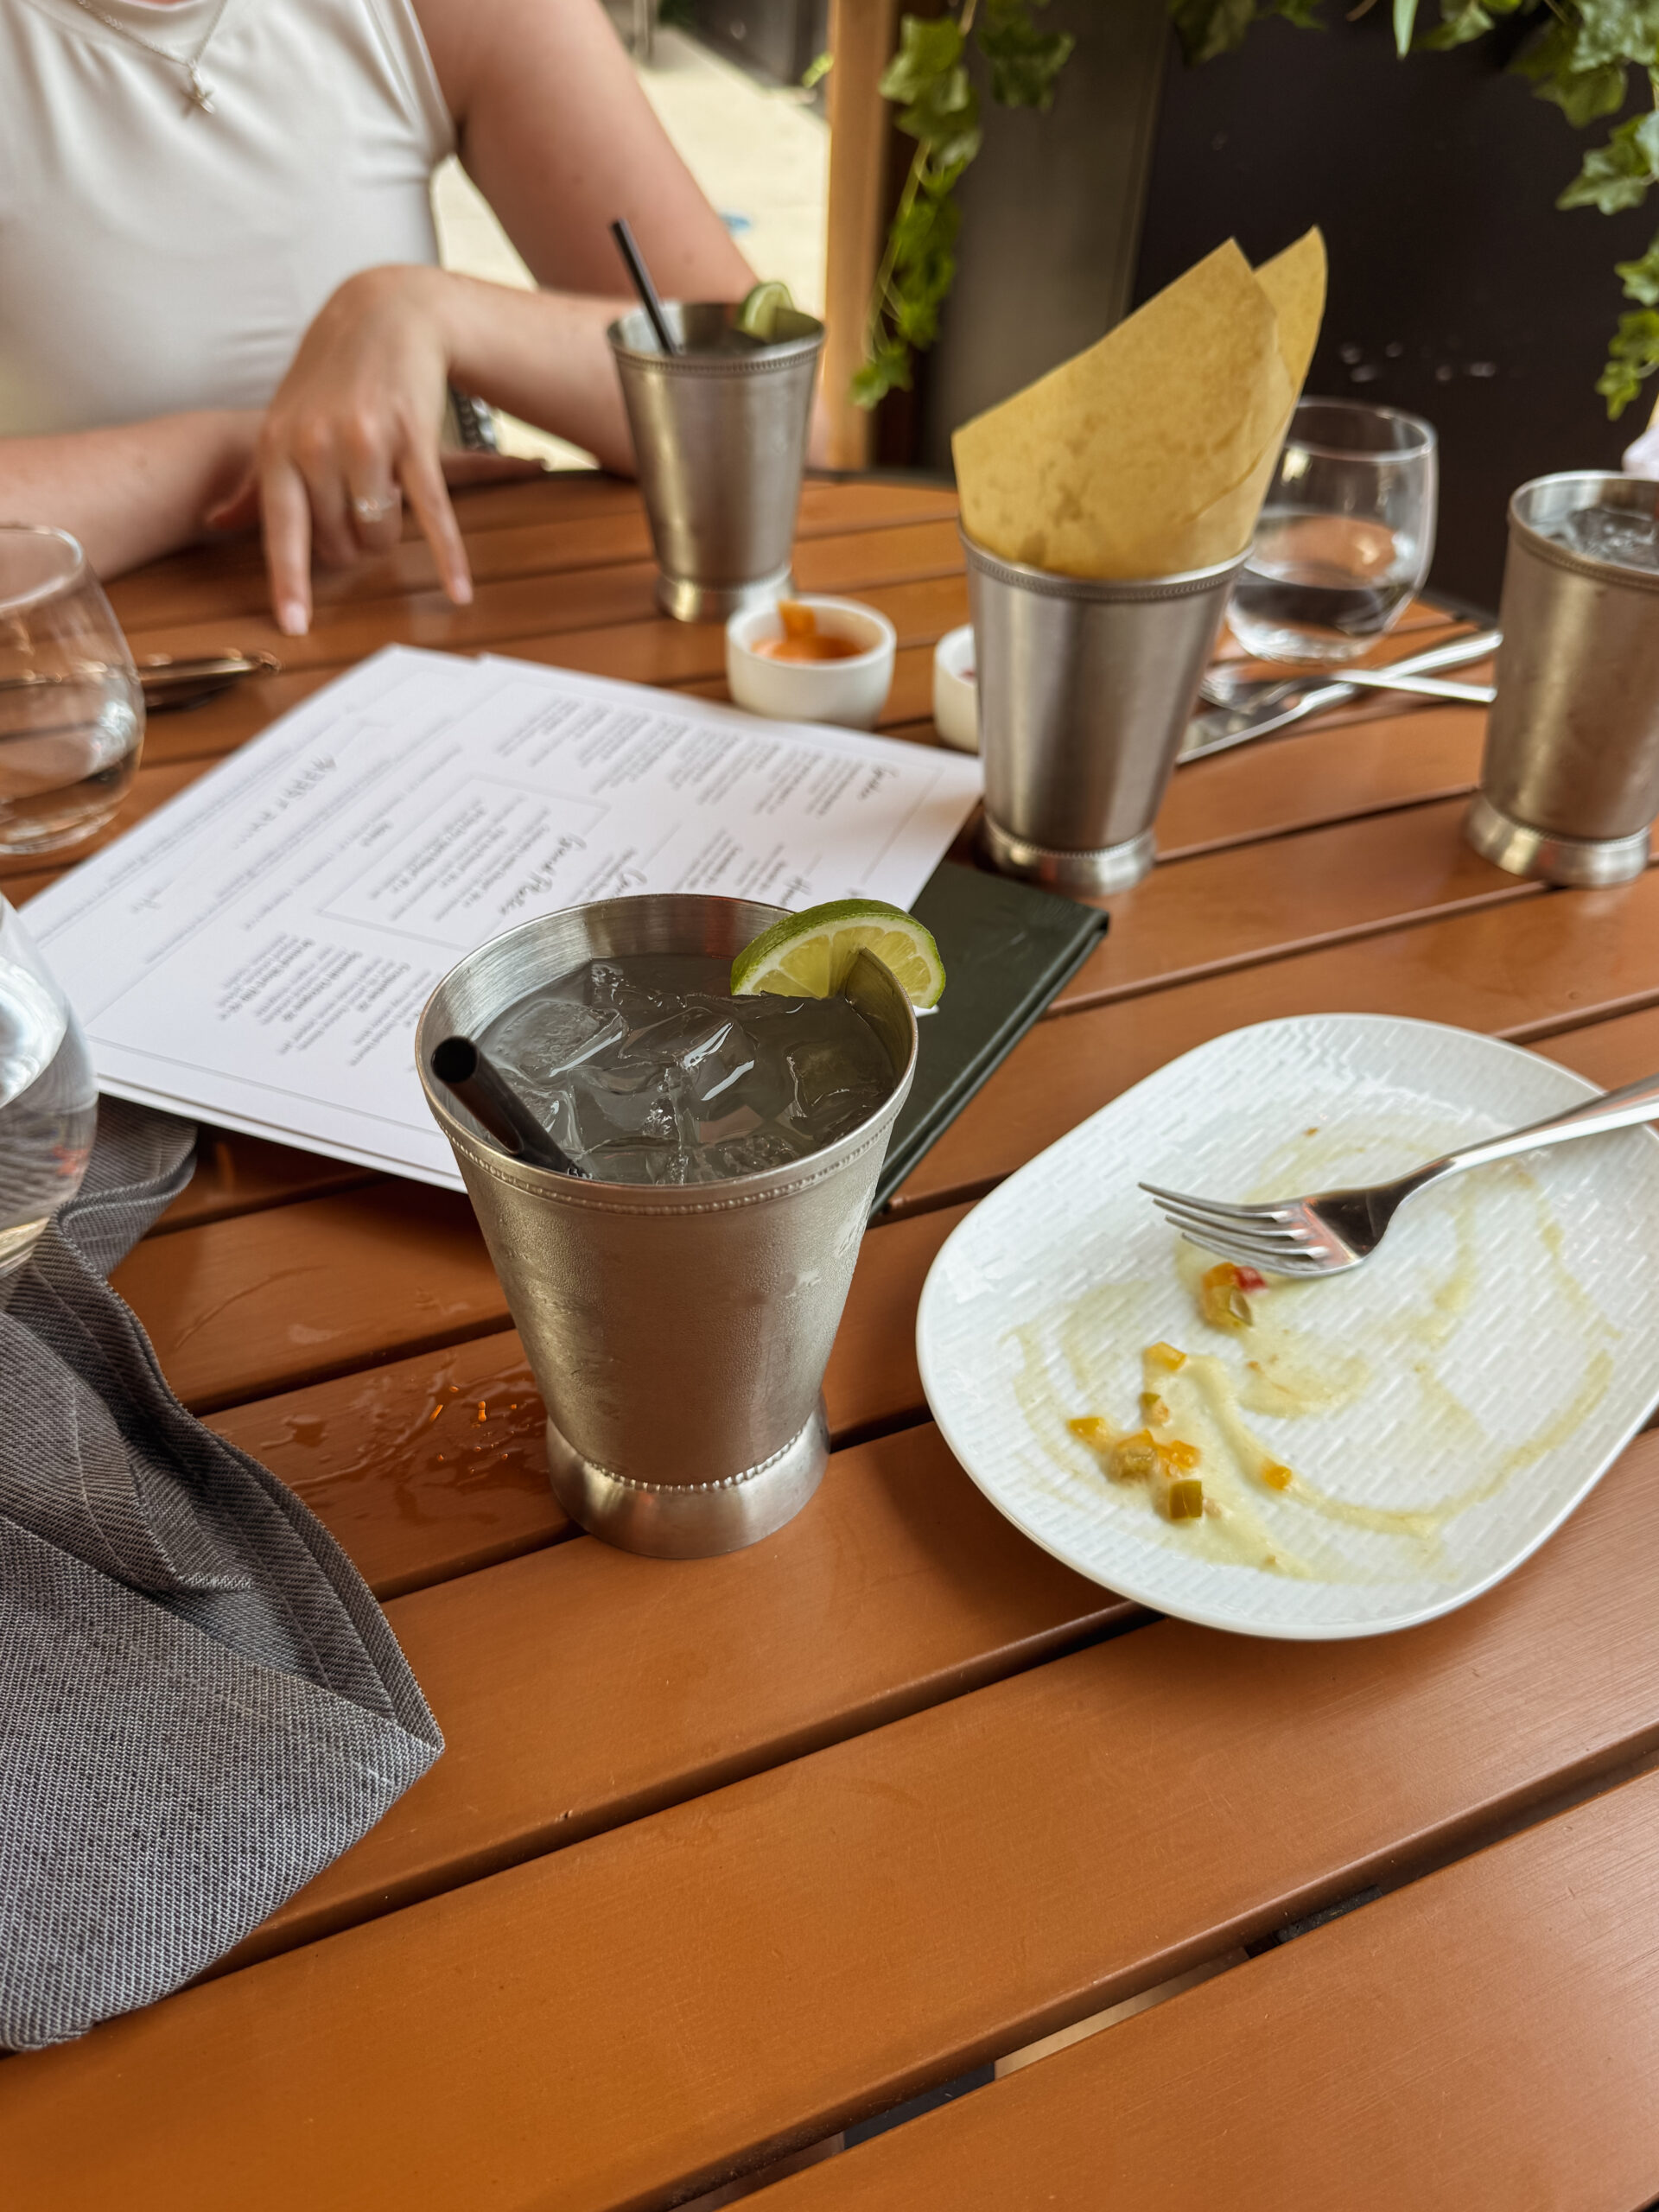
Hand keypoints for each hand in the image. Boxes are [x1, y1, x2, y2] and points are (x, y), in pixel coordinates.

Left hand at [208, 266, 474, 635]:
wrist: (381, 315)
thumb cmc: (327, 378)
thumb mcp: (280, 424)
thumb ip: (254, 483)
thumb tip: (214, 523)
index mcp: (278, 448)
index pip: (281, 532)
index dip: (290, 583)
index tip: (294, 625)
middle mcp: (317, 446)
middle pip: (338, 544)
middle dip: (350, 550)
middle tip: (355, 525)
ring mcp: (366, 442)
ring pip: (379, 534)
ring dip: (386, 539)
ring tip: (384, 510)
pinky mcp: (413, 439)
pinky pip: (431, 514)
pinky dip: (448, 556)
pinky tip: (458, 590)